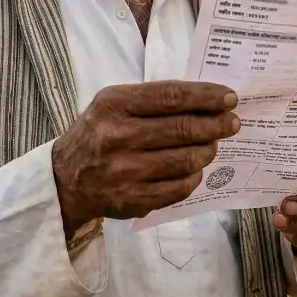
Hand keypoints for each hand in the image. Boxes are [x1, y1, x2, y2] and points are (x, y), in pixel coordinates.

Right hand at [52, 81, 239, 236]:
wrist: (65, 179)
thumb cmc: (98, 134)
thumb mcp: (113, 104)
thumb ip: (153, 99)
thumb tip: (207, 101)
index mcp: (113, 104)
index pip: (171, 97)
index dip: (206, 97)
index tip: (230, 98)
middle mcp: (117, 136)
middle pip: (183, 129)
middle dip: (216, 124)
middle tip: (232, 123)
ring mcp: (124, 171)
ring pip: (186, 160)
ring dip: (208, 151)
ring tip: (213, 145)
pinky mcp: (132, 200)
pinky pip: (179, 188)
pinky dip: (194, 177)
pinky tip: (196, 169)